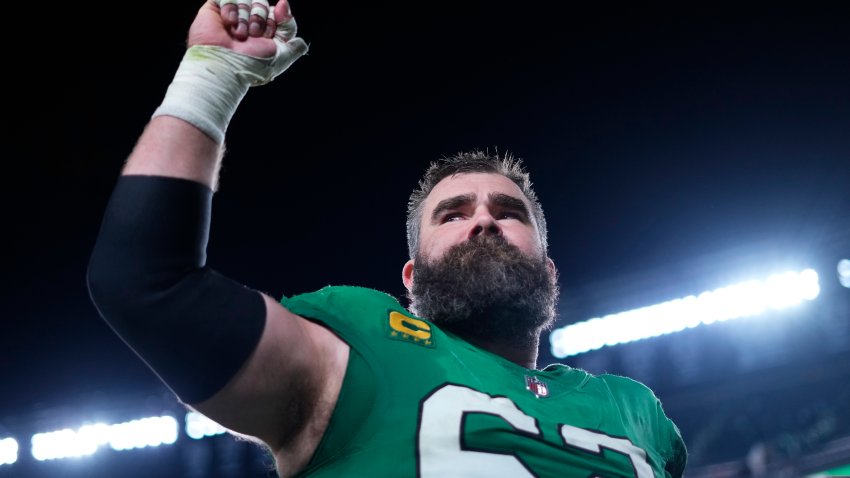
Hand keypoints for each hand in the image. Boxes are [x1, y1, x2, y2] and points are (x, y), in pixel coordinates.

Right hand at [188, 0, 303, 59]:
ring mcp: (232, 15)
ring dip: (244, 17)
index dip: (272, 23)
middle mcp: (248, 23)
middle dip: (259, 18)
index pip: (276, 13)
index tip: (265, 38)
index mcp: (264, 32)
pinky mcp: (215, 9)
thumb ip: (290, 29)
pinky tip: (228, 24)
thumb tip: (284, 2)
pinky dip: (231, 9)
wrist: (224, 66)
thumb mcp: (282, 52)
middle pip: (262, 3)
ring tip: (238, 34)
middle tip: (251, 35)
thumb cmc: (252, 64)